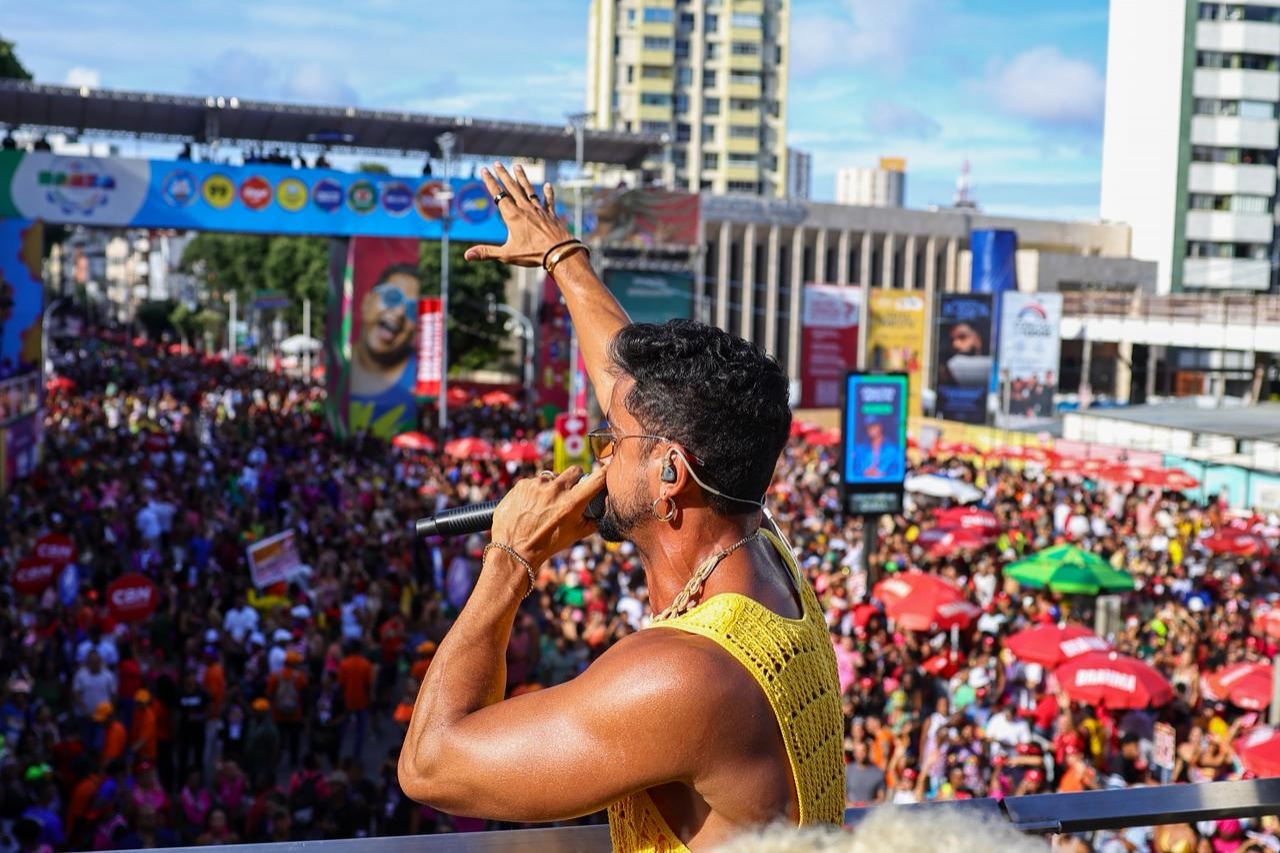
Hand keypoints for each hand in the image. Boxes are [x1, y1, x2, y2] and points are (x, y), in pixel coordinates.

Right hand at [463, 163, 572, 266]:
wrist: (559, 252)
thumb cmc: (533, 253)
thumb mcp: (507, 254)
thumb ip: (487, 252)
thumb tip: (467, 255)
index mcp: (512, 216)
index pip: (498, 195)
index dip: (490, 182)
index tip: (484, 170)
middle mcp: (525, 208)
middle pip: (512, 188)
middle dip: (503, 175)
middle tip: (497, 163)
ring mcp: (539, 210)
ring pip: (529, 190)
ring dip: (522, 178)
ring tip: (517, 166)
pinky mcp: (551, 214)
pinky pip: (549, 201)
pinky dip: (548, 193)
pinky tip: (547, 185)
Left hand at [491, 466, 605, 566]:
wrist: (515, 550)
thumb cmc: (548, 544)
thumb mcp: (577, 534)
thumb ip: (594, 520)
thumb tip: (605, 508)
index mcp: (572, 502)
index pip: (597, 478)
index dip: (604, 473)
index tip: (606, 470)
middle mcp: (555, 490)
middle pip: (575, 471)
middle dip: (575, 480)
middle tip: (570, 493)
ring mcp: (537, 485)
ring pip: (553, 477)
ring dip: (553, 487)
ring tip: (545, 505)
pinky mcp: (522, 484)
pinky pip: (535, 481)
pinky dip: (536, 491)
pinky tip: (531, 505)